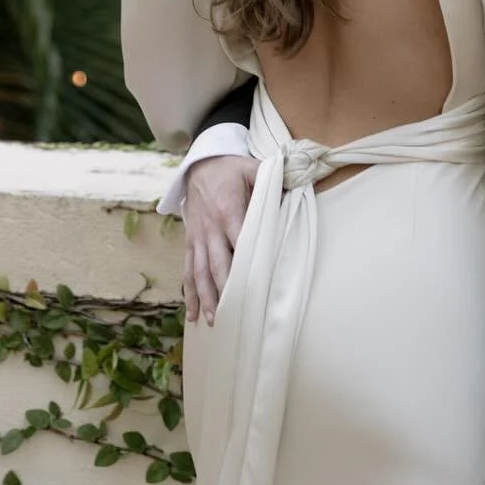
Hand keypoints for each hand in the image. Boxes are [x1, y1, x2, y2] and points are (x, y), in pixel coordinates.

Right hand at [183, 153, 257, 324]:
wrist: (200, 164)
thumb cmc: (230, 168)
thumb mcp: (252, 168)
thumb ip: (272, 181)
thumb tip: (296, 189)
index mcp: (229, 211)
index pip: (240, 241)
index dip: (246, 262)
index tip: (254, 285)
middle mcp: (211, 228)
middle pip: (217, 263)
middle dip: (224, 289)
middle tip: (231, 314)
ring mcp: (198, 237)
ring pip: (199, 272)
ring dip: (204, 297)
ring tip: (211, 320)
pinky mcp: (191, 242)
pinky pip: (187, 270)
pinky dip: (189, 292)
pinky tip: (192, 313)